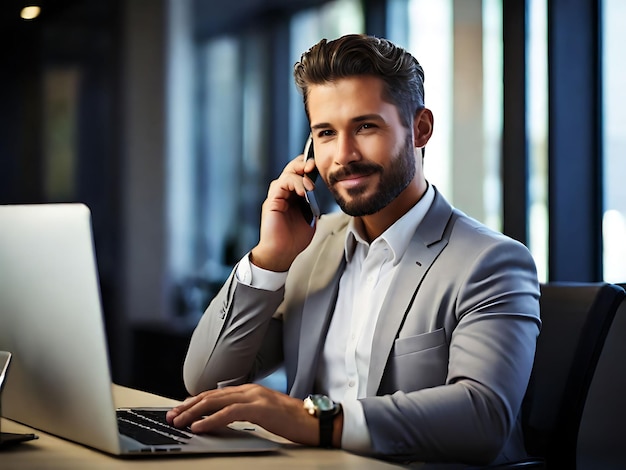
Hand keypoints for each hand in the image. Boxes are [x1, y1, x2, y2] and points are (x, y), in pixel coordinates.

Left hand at [166, 384, 319, 445]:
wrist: (313, 420)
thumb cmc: (291, 420)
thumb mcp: (262, 412)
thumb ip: (243, 411)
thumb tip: (222, 419)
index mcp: (249, 390)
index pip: (215, 394)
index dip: (194, 402)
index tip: (179, 410)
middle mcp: (249, 390)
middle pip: (210, 396)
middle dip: (188, 406)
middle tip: (171, 416)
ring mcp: (254, 397)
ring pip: (215, 402)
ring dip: (193, 413)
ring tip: (179, 421)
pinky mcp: (259, 408)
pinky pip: (229, 413)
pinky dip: (211, 420)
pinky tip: (199, 426)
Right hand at [250, 154, 318, 271]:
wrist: (283, 253)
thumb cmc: (295, 239)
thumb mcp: (311, 219)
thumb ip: (314, 206)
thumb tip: (323, 196)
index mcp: (292, 196)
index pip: (299, 174)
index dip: (308, 169)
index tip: (319, 169)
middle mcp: (283, 193)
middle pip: (291, 169)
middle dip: (303, 164)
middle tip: (313, 166)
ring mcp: (276, 196)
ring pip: (287, 174)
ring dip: (301, 177)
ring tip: (311, 187)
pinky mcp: (272, 201)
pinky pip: (282, 184)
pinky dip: (294, 184)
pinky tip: (304, 192)